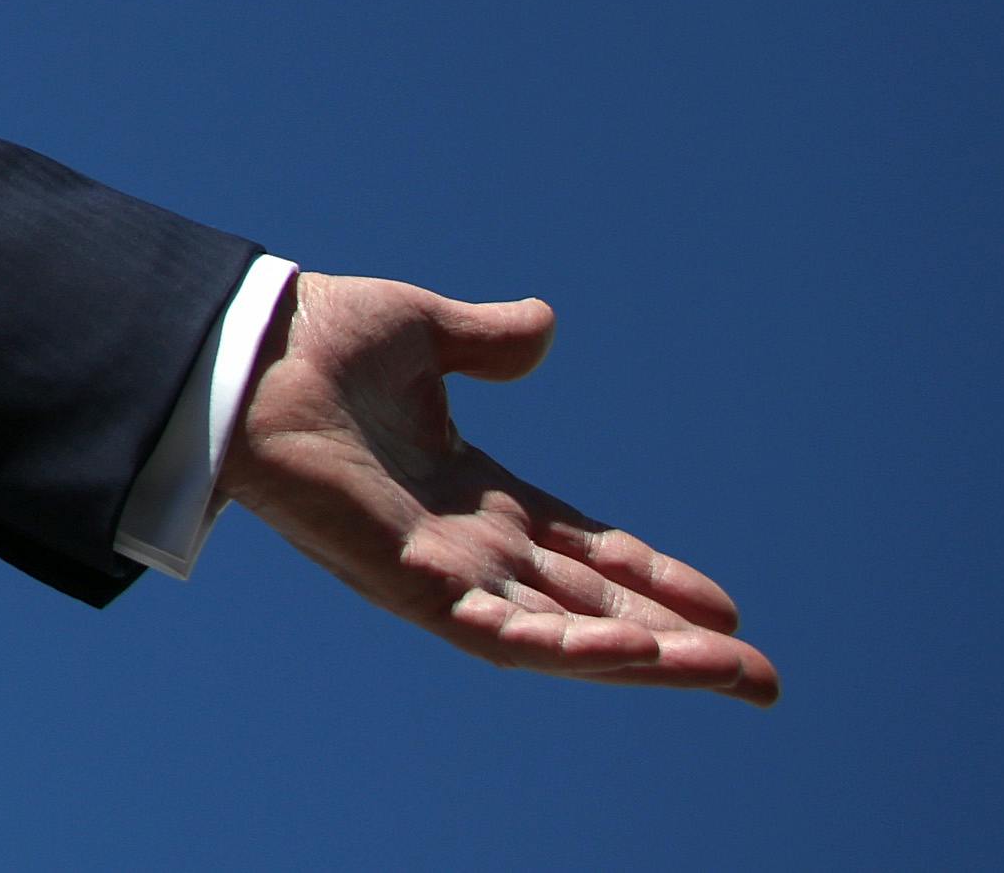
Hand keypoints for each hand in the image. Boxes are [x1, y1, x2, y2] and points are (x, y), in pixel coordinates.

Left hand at [222, 270, 779, 704]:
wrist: (240, 351)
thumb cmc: (309, 339)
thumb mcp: (424, 332)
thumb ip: (487, 340)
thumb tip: (546, 326)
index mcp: (468, 491)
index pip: (580, 549)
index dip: (651, 576)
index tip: (725, 604)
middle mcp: (460, 544)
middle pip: (590, 607)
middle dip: (677, 646)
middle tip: (763, 677)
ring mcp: (436, 573)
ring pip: (564, 636)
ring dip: (650, 659)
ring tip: (733, 674)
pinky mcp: (408, 586)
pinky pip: (504, 633)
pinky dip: (572, 645)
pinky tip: (639, 653)